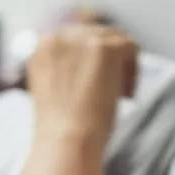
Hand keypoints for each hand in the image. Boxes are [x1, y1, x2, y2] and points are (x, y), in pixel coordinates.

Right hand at [26, 25, 137, 147]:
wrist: (66, 141)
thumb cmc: (61, 128)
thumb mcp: (53, 89)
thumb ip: (65, 69)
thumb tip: (91, 64)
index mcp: (41, 47)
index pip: (75, 38)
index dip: (91, 60)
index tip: (97, 80)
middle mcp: (58, 37)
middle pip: (96, 34)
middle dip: (108, 62)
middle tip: (113, 91)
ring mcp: (80, 39)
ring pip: (115, 39)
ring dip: (121, 66)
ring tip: (119, 95)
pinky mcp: (103, 46)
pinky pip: (130, 47)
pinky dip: (133, 71)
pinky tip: (125, 95)